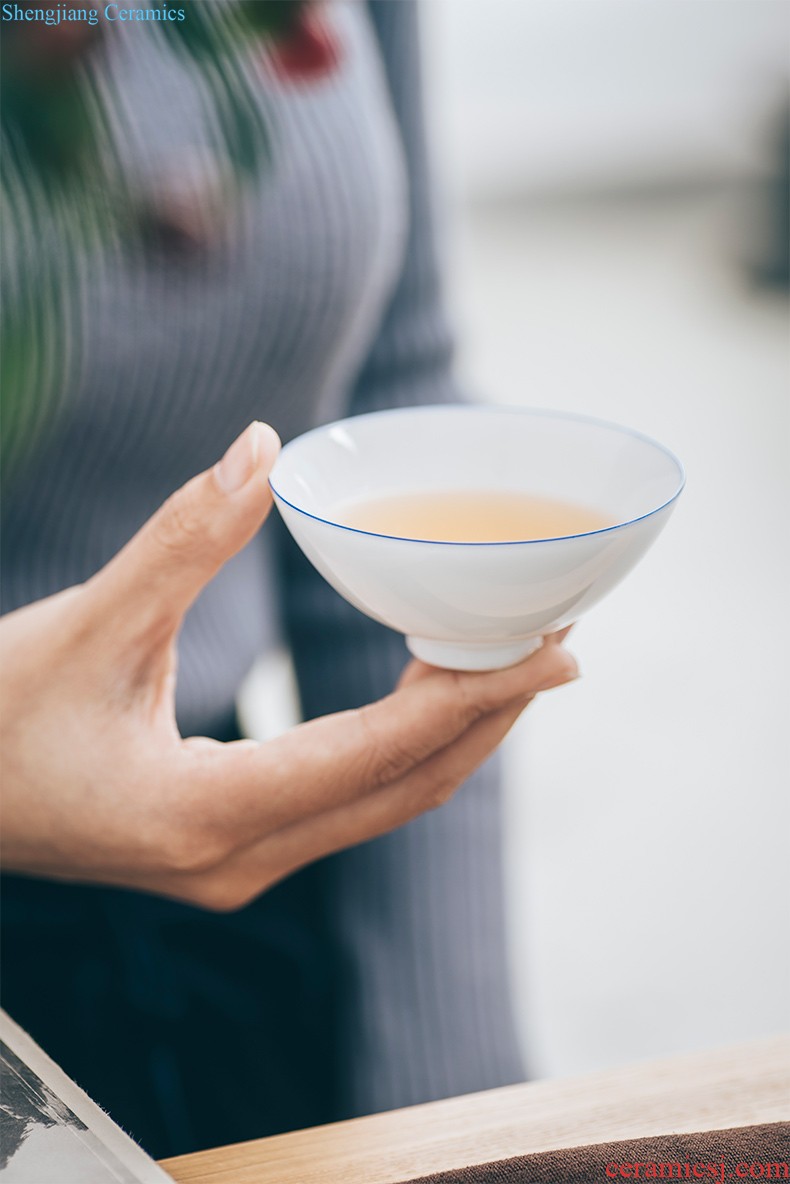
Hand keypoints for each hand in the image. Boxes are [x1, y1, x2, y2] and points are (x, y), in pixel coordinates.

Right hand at [0, 422, 577, 910]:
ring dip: (451, 736)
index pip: (379, 754)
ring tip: (509, 662)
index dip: (476, 698)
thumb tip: (262, 446)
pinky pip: (347, 802)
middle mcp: (236, 861)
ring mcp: (234, 865)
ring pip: (382, 803)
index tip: (557, 653)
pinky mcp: (228, 847)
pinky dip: (400, 748)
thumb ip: (184, 538)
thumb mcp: (86, 623)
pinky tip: (422, 691)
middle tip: (559, 646)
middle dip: (488, 718)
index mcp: (205, 815)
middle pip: (404, 789)